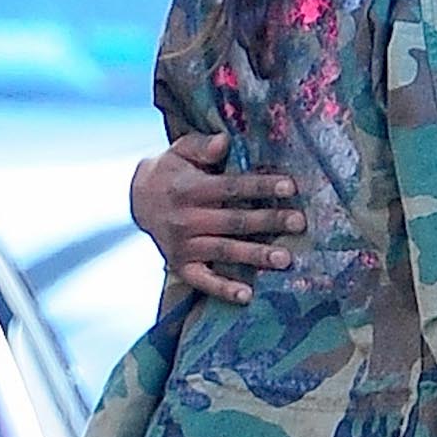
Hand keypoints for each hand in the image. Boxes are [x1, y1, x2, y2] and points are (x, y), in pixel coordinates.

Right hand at [130, 130, 303, 306]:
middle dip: (269, 221)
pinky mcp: (182, 266)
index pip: (231, 187)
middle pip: (234, 221)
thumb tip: (224, 141)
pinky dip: (224, 290)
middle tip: (299, 222)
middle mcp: (187, 219)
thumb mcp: (180, 151)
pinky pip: (204, 281)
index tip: (291, 187)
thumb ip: (202, 146)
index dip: (261, 187)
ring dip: (256, 255)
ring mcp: (184, 245)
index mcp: (190, 189)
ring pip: (225, 251)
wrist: (137, 200)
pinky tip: (248, 296)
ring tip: (285, 259)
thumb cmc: (171, 171)